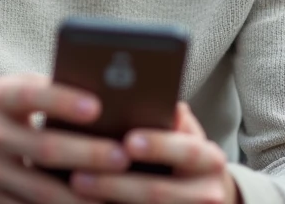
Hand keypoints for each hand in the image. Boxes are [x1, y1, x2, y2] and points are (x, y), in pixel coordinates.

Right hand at [0, 73, 131, 203]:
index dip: (64, 101)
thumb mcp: (10, 89)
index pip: (32, 95)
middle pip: (44, 148)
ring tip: (117, 197)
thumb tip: (103, 101)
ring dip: (81, 198)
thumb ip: (46, 92)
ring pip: (40, 191)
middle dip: (86, 155)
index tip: (97, 107)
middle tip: (122, 158)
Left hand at [68, 103, 239, 203]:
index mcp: (210, 160)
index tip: (128, 141)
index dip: (160, 146)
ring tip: (75, 187)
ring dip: (107, 200)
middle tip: (79, 174)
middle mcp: (207, 194)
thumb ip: (166, 117)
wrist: (203, 194)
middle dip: (117, 184)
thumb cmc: (181, 152)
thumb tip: (139, 92)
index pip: (189, 152)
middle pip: (160, 193)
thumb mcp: (182, 133)